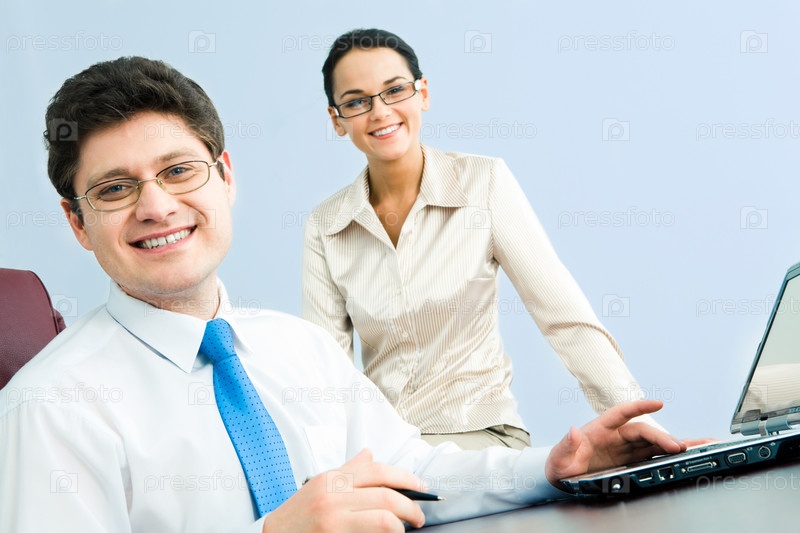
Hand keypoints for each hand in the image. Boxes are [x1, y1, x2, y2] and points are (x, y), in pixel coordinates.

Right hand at [262, 449, 426, 531]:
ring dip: (401, 526)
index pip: (377, 471)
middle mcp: (333, 498)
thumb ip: (348, 470)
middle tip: (419, 516)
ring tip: (405, 529)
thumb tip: (370, 454)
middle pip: (386, 496)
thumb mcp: (319, 486)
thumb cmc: (296, 516)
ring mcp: (333, 521)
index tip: (420, 487)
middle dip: (410, 506)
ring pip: (383, 519)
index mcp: (332, 480)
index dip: (406, 478)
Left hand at [545, 400, 686, 485]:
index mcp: (600, 429)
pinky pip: (654, 456)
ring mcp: (626, 449)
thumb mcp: (559, 458)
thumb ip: (566, 445)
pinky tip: (689, 455)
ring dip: (675, 444)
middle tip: (679, 447)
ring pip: (654, 443)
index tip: (658, 403)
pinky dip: (671, 456)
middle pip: (643, 432)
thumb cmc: (560, 465)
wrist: (563, 479)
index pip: (622, 413)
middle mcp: (617, 436)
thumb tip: (572, 430)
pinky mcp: (632, 462)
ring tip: (700, 445)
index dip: (639, 407)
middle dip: (661, 438)